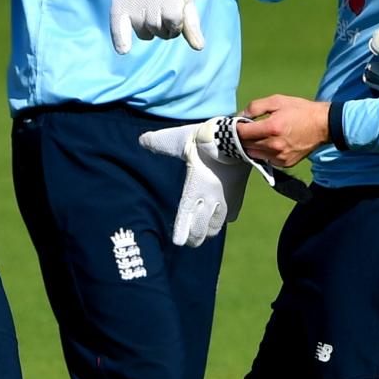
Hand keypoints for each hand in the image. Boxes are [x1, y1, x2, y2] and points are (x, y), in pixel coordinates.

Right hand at [109, 0, 206, 52]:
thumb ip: (191, 24)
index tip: (174, 22)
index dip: (175, 26)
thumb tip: (199, 47)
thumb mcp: (185, 1)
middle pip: (156, 26)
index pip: (173, 19)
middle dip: (162, 30)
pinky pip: (118, 25)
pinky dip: (120, 39)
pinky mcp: (117, 0)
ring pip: (141, 29)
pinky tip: (123, 50)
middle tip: (161, 21)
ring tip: (150, 21)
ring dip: (148, 32)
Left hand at [136, 118, 249, 246]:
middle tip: (189, 242)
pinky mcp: (237, 195)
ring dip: (208, 231)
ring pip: (216, 225)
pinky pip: (230, 215)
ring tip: (203, 233)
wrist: (235, 136)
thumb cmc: (203, 138)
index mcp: (195, 186)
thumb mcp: (177, 139)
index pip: (185, 214)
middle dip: (194, 238)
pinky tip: (220, 217)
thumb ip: (158, 142)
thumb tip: (142, 140)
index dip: (183, 230)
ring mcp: (225, 198)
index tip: (179, 242)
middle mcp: (210, 196)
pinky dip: (223, 218)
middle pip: (201, 228)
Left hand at [237, 95, 331, 168]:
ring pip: (253, 154)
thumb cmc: (300, 110)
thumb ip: (255, 107)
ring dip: (251, 146)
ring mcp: (280, 157)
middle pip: (245, 145)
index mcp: (271, 128)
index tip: (235, 124)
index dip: (235, 128)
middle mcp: (274, 145)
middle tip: (245, 130)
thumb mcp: (277, 100)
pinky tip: (268, 144)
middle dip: (242, 137)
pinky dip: (263, 153)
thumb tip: (240, 116)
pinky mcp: (285, 164)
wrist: (323, 125)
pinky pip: (266, 159)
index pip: (242, 133)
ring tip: (256, 136)